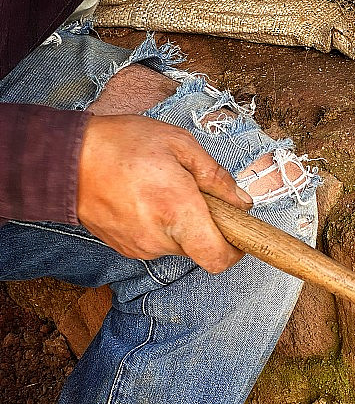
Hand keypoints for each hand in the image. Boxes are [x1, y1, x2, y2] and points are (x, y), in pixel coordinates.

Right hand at [77, 114, 252, 272]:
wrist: (64, 159)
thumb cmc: (121, 145)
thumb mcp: (179, 144)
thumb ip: (216, 177)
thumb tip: (241, 201)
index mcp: (178, 211)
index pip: (218, 258)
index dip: (234, 251)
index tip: (236, 232)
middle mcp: (160, 237)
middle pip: (201, 249)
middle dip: (207, 226)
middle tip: (194, 195)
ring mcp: (141, 247)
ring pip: (180, 245)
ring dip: (182, 225)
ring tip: (163, 192)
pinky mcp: (127, 249)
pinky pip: (158, 244)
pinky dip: (161, 227)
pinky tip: (146, 201)